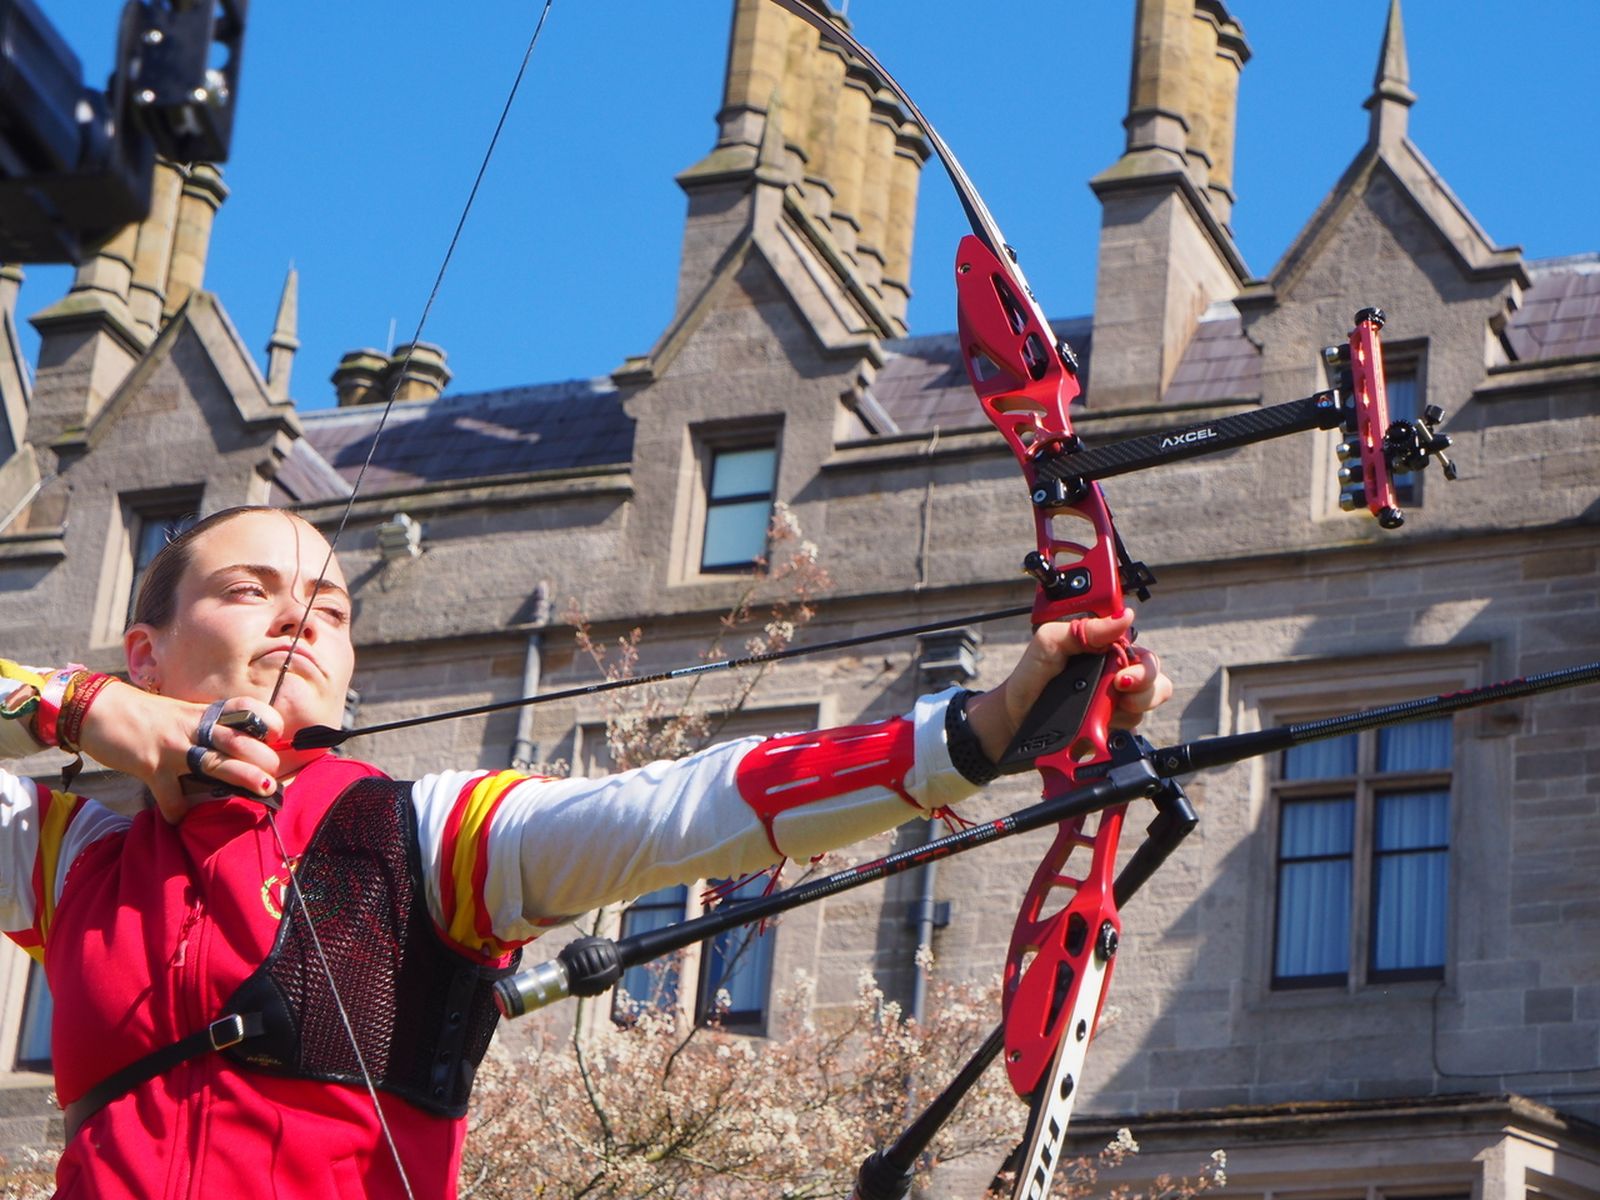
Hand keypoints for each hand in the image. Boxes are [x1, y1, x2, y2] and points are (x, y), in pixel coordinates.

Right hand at [78, 682, 283, 823]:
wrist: (97, 709)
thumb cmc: (143, 715)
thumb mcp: (181, 714)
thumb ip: (205, 728)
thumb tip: (230, 747)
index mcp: (203, 713)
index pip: (246, 708)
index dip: (266, 719)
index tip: (276, 734)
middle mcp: (193, 727)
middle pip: (238, 739)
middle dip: (261, 757)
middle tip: (272, 774)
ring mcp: (173, 747)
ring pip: (216, 761)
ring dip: (243, 776)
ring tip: (265, 788)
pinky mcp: (152, 767)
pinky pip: (170, 795)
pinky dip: (176, 810)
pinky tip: (180, 819)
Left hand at [965, 612, 1171, 764]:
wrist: (1014, 720)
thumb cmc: (1030, 677)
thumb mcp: (1048, 643)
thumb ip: (1083, 630)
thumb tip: (1124, 617)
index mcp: (1104, 648)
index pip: (1141, 648)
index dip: (1141, 661)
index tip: (1123, 672)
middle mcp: (1116, 672)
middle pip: (1154, 674)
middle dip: (1144, 683)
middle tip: (1119, 688)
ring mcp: (1117, 700)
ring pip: (1151, 700)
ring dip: (1134, 706)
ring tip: (1106, 710)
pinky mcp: (1114, 726)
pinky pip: (1135, 727)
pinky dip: (1122, 728)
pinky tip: (1102, 727)